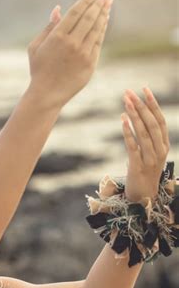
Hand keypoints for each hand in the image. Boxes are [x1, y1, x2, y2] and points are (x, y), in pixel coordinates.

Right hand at [27, 0, 112, 107]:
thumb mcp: (36, 47)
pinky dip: (103, 29)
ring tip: (108, 3)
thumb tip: (59, 9)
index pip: (76, 11)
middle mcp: (72, 43)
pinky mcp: (90, 63)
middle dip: (98, 3)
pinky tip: (105, 20)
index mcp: (57, 36)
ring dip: (104, 13)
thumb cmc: (39, 70)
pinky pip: (98, 42)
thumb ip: (48, 27)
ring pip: (97, 28)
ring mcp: (83, 54)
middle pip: (89, 17)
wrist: (46, 94)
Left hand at [122, 87, 169, 202]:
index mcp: (164, 146)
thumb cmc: (143, 174)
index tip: (144, 89)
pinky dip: (128, 132)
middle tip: (129, 92)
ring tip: (125, 102)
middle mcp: (160, 151)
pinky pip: (133, 146)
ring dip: (134, 115)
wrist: (143, 198)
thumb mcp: (150, 155)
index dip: (153, 104)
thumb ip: (147, 139)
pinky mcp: (138, 166)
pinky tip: (122, 120)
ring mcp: (150, 159)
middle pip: (151, 124)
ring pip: (144, 133)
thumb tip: (136, 119)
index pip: (160, 120)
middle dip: (140, 106)